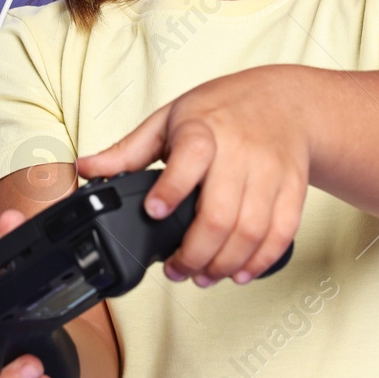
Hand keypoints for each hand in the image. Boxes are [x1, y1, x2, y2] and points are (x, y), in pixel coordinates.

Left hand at [76, 65, 310, 286]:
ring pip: (251, 230)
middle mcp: (241, 150)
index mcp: (205, 128)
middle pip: (221, 212)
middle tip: (178, 270)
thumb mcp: (172, 117)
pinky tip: (240, 271)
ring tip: (204, 276)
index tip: (154, 212)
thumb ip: (129, 149)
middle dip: (195, 253)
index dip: (172, 188)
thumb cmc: (225, 108)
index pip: (191, 156)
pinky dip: (261, 260)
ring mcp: (271, 171)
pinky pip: (281, 233)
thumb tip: (85, 168)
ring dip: (224, 263)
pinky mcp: (292, 189)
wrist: (288, 101)